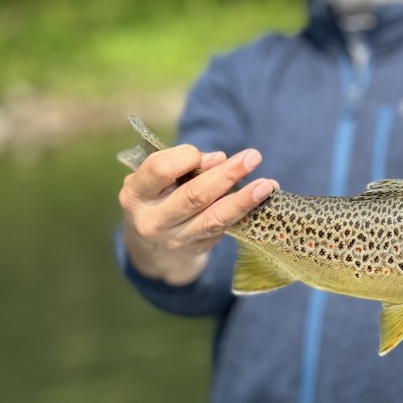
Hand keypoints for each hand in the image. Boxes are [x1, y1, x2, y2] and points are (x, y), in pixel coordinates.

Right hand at [119, 142, 277, 284]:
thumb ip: (182, 166)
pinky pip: (224, 227)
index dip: (185, 156)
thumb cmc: (156, 199)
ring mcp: (175, 239)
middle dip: (226, 175)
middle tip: (253, 157)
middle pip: (194, 196)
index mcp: (135, 195)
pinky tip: (263, 196)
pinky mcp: (197, 249)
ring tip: (267, 184)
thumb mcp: (156, 181)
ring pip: (214, 218)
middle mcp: (153, 220)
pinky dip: (245, 210)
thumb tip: (218, 159)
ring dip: (243, 199)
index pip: (159, 169)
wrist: (151, 249)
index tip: (204, 153)